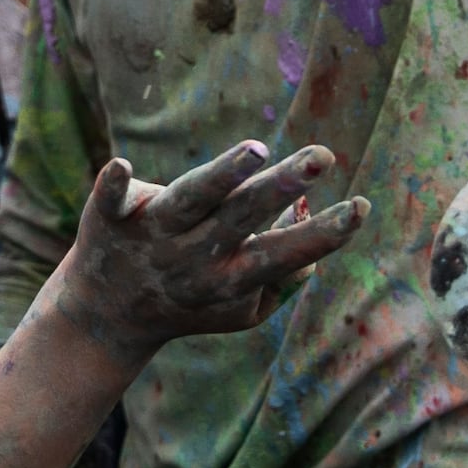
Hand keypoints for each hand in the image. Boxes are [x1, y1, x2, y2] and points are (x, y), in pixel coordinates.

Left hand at [41, 141, 363, 352]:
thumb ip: (286, 273)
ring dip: (222, 175)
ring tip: (256, 151)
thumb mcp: (244, 306)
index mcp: (231, 278)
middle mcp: (194, 256)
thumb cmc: (193, 300)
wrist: (107, 316)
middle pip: (243, 216)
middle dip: (282, 187)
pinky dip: (114, 185)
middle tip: (322, 157)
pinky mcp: (109, 219)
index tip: (360, 206)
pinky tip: (121, 165)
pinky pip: (111, 200)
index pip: (284, 255)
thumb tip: (308, 216)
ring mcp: (152, 235)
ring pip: (191, 199)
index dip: (324, 234)